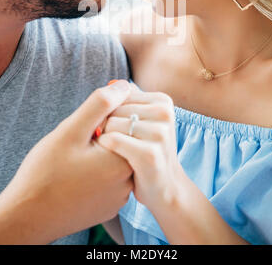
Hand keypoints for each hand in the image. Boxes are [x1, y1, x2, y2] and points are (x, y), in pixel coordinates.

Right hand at [0, 80, 133, 244]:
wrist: (27, 217)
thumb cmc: (46, 173)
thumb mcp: (71, 130)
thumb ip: (101, 104)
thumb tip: (124, 85)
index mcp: (124, 161)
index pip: (127, 121)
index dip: (103, 117)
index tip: (83, 129)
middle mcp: (129, 182)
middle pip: (122, 140)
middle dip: (102, 134)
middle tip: (75, 146)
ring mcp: (119, 198)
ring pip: (115, 158)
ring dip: (99, 152)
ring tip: (73, 161)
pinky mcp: (109, 206)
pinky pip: (109, 178)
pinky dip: (97, 170)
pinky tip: (76, 175)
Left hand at [98, 84, 181, 213]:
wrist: (165, 188)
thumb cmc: (147, 150)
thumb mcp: (143, 120)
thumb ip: (129, 99)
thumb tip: (110, 83)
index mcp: (163, 101)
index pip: (119, 94)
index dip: (110, 112)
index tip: (120, 128)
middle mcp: (165, 113)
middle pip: (113, 108)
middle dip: (107, 125)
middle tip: (119, 143)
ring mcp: (160, 134)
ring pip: (110, 124)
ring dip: (105, 138)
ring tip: (119, 151)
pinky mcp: (150, 154)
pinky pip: (112, 140)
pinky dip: (105, 148)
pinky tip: (113, 157)